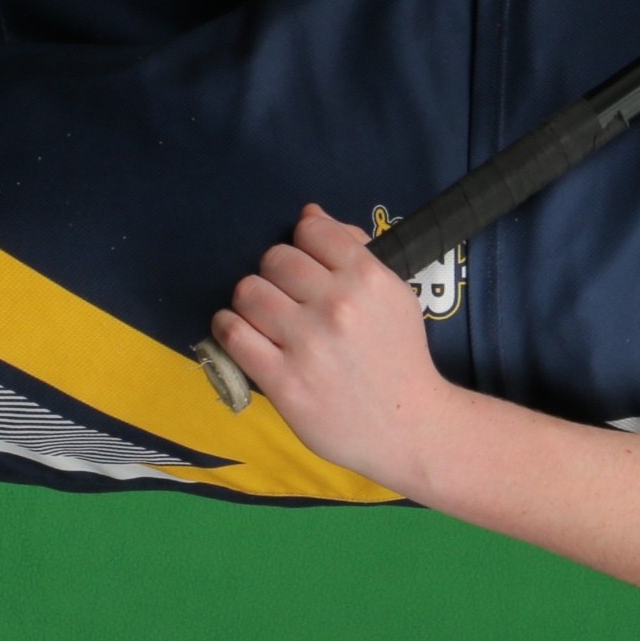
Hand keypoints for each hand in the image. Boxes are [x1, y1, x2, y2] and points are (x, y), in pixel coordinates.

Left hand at [211, 205, 454, 490]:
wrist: (409, 427)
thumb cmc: (398, 357)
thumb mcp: (393, 296)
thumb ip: (353, 251)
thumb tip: (309, 214)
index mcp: (369, 278)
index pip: (309, 230)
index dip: (303, 245)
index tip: (307, 268)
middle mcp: (338, 306)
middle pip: (274, 259)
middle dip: (276, 275)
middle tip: (287, 299)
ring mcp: (308, 344)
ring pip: (247, 291)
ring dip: (251, 302)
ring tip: (266, 320)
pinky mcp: (283, 381)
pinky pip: (232, 333)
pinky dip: (230, 328)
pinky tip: (246, 336)